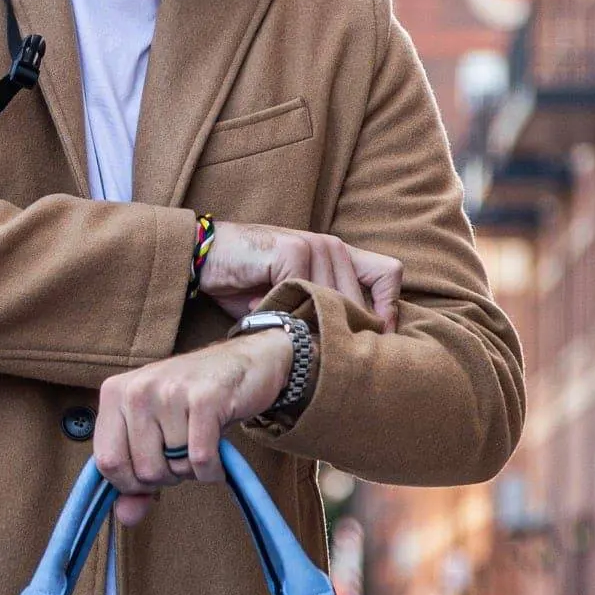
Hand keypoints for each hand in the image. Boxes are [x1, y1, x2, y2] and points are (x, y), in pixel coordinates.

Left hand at [93, 330, 293, 526]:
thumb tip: (126, 517)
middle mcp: (137, 389)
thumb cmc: (192, 402)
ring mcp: (170, 392)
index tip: (150, 475)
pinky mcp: (205, 399)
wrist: (245, 363)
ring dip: (192, 469)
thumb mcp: (155, 433)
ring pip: (174, 466)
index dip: (130, 483)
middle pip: (144, 471)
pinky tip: (218, 455)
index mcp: (114, 394)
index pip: (106, 461)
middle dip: (167, 476)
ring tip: (199, 443)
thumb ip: (135, 477)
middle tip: (182, 453)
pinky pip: (201, 460)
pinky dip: (212, 470)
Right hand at [198, 222, 400, 329]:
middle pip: (361, 301)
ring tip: (285, 330)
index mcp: (338, 254)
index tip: (378, 339)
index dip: (388, 309)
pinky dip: (285, 312)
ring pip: (336, 302)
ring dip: (312, 325)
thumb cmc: (248, 282)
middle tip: (317, 349)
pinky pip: (306, 296)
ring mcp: (314, 246)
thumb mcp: (293, 298)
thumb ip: (323, 312)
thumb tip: (353, 349)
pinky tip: (262, 311)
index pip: (389, 274)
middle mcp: (331, 246)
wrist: (205, 256)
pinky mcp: (293, 251)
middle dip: (345, 331)